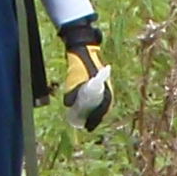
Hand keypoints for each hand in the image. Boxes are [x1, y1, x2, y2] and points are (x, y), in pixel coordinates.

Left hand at [55, 17, 111, 132]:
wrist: (83, 48)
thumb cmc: (81, 63)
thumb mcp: (74, 78)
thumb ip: (72, 92)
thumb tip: (68, 105)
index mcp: (105, 90)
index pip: (102, 111)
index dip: (95, 120)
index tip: (88, 127)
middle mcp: (108, 89)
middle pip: (103, 109)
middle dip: (95, 118)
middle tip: (86, 124)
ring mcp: (106, 85)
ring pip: (102, 103)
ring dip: (96, 111)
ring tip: (87, 118)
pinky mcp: (101, 82)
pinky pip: (100, 97)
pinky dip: (95, 104)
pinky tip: (88, 107)